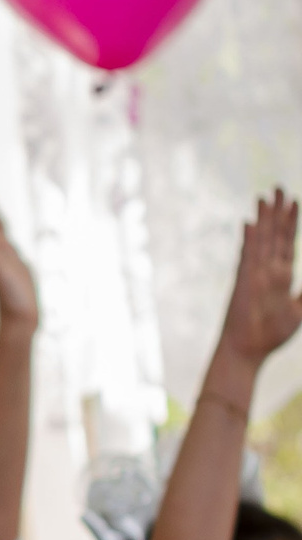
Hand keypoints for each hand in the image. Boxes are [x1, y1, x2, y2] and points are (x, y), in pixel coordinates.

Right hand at [215, 189, 301, 368]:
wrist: (246, 351)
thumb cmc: (270, 334)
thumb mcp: (299, 310)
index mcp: (281, 275)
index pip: (287, 242)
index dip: (291, 222)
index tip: (294, 201)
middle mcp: (267, 270)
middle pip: (275, 235)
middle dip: (278, 212)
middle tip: (279, 188)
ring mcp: (254, 275)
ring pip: (262, 241)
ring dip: (265, 219)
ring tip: (266, 196)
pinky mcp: (244, 283)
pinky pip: (247, 258)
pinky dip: (249, 241)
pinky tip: (249, 224)